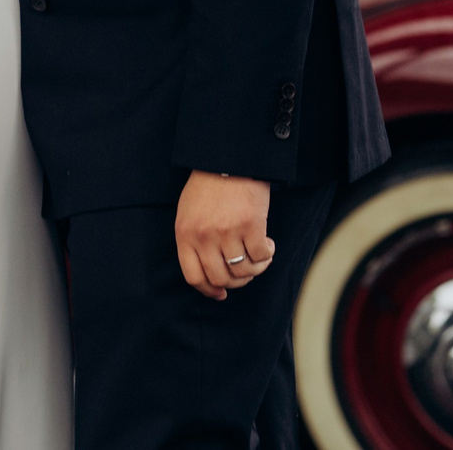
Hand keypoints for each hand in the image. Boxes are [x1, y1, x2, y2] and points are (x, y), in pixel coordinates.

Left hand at [175, 170, 274, 300]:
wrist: (228, 158)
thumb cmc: (208, 186)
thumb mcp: (188, 213)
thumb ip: (193, 241)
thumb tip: (209, 278)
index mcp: (185, 234)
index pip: (194, 277)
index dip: (209, 290)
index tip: (221, 294)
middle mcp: (204, 236)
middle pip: (221, 279)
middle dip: (236, 282)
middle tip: (244, 272)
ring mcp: (227, 232)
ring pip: (243, 272)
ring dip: (254, 269)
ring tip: (257, 255)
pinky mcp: (250, 226)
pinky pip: (261, 257)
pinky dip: (267, 255)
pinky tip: (267, 243)